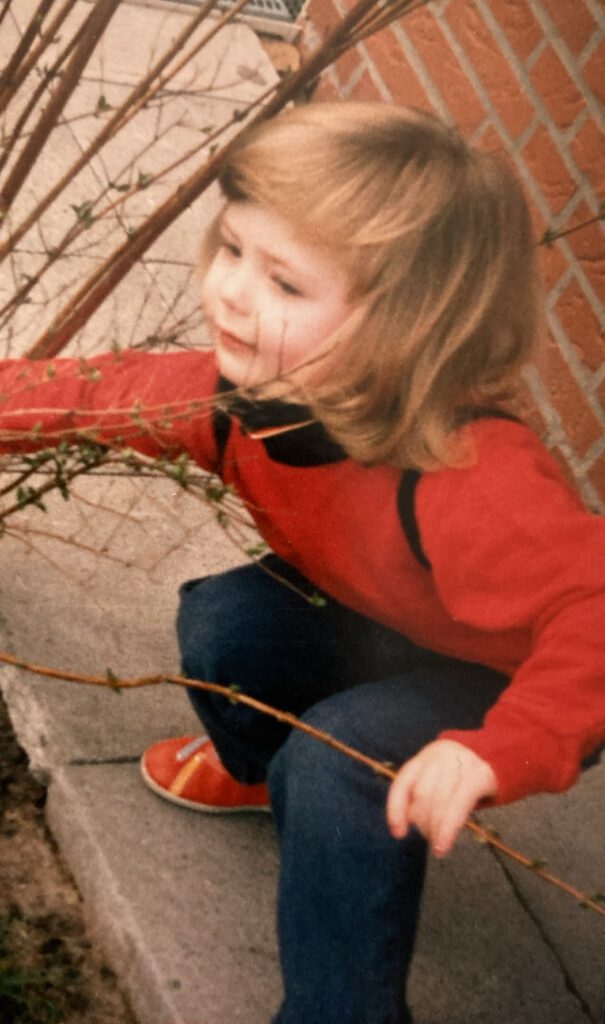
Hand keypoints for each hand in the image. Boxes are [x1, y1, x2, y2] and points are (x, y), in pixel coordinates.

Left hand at [386, 739, 496, 857]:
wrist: (504, 754)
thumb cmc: (467, 773)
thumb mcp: (442, 776)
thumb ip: (426, 794)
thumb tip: (408, 821)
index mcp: (426, 756)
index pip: (403, 783)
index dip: (396, 810)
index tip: (398, 833)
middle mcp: (440, 756)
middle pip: (422, 793)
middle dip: (421, 821)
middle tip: (428, 837)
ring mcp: (460, 762)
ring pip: (438, 801)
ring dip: (434, 828)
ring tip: (437, 843)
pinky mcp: (479, 775)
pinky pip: (458, 805)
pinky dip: (447, 829)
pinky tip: (442, 846)